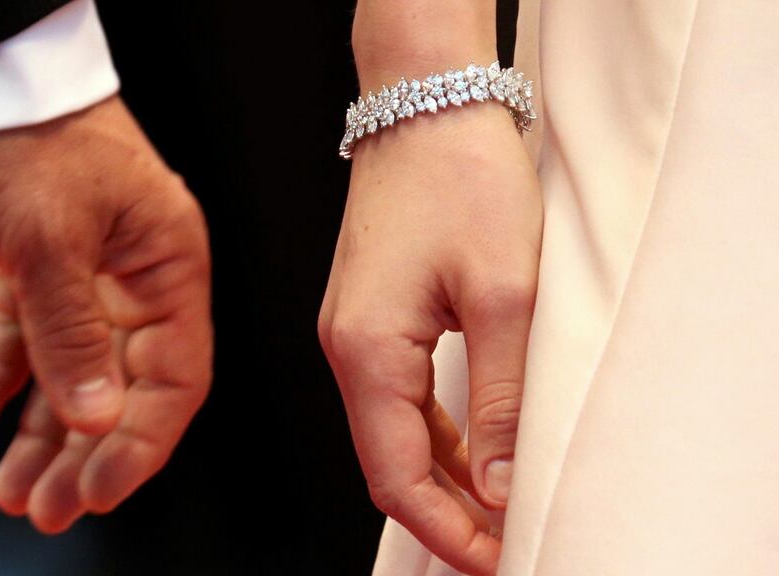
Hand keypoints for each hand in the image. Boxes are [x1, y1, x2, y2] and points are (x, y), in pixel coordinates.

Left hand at [0, 96, 212, 532]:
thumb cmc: (34, 138)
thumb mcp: (50, 241)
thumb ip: (73, 335)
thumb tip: (99, 417)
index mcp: (168, 269)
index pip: (174, 379)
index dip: (140, 444)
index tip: (97, 491)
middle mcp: (137, 281)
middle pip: (122, 388)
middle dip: (85, 453)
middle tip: (49, 505)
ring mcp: (91, 278)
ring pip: (75, 374)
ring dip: (44, 431)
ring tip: (15, 485)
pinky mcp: (43, 271)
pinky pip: (29, 339)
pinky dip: (4, 375)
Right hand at [318, 101, 541, 574]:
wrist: (426, 107)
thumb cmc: (459, 180)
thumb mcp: (504, 296)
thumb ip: (500, 398)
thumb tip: (501, 484)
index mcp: (365, 351)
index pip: (396, 475)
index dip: (446, 531)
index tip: (495, 559)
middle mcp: (347, 349)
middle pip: (389, 463)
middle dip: (446, 514)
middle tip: (504, 544)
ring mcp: (356, 333)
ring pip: (395, 434)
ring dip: (445, 478)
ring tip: (497, 509)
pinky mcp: (373, 317)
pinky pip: (400, 398)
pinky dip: (438, 436)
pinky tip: (474, 453)